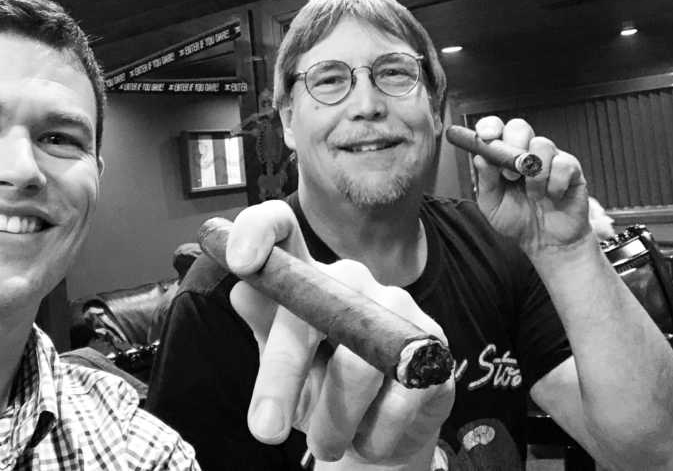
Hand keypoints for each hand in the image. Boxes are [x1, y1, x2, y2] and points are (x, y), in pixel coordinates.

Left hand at [225, 200, 453, 467]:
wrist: (374, 434)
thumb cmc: (318, 387)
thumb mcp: (280, 359)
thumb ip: (263, 323)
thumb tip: (243, 291)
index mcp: (305, 276)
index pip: (280, 228)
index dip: (257, 233)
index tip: (240, 263)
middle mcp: (351, 280)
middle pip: (310, 314)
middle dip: (281, 378)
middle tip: (263, 430)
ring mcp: (396, 307)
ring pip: (355, 366)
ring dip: (333, 420)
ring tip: (324, 443)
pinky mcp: (432, 346)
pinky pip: (398, 398)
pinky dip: (374, 433)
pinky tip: (368, 438)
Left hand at [473, 117, 589, 254]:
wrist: (545, 242)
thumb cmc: (517, 220)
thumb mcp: (492, 204)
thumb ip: (485, 181)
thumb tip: (480, 158)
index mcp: (504, 158)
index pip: (497, 130)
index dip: (490, 126)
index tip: (486, 136)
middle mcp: (526, 154)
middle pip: (519, 127)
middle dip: (513, 145)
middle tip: (511, 175)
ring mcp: (550, 159)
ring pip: (542, 144)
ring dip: (534, 174)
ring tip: (533, 195)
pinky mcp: (572, 170)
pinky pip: (564, 164)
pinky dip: (554, 185)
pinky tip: (551, 197)